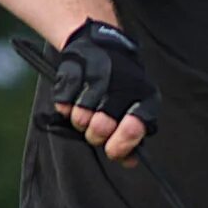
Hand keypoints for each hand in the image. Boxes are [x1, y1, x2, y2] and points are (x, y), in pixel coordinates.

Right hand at [46, 19, 154, 166]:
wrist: (101, 45)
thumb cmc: (122, 86)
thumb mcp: (135, 108)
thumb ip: (132, 137)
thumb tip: (130, 161)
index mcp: (143, 98)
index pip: (134, 128)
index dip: (123, 142)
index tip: (114, 148)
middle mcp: (121, 88)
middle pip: (100, 130)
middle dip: (97, 134)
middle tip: (99, 126)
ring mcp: (95, 80)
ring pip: (79, 120)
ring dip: (82, 120)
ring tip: (89, 107)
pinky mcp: (71, 75)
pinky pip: (63, 107)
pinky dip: (67, 106)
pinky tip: (77, 95)